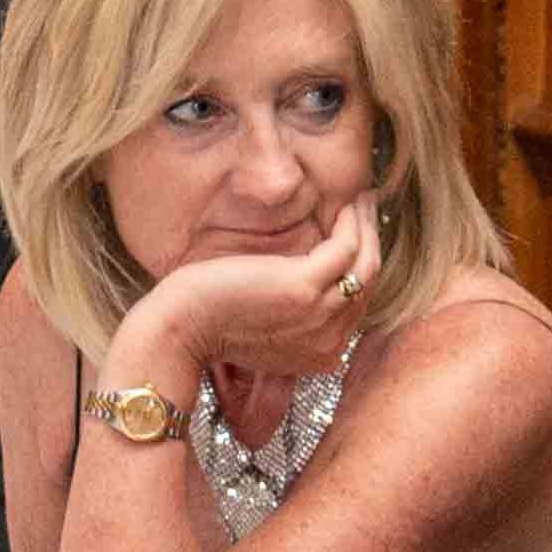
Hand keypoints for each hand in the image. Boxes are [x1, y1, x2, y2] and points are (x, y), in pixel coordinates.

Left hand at [123, 197, 380, 385]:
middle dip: (372, 239)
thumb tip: (306, 280)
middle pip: (368, 284)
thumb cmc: (209, 322)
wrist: (179, 330)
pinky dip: (351, 221)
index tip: (359, 233)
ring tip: (362, 197)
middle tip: (367, 206)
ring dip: (367, 224)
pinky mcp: (305, 288)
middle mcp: (331, 342)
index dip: (362, 264)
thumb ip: (293, 317)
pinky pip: (346, 247)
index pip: (358, 304)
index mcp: (322, 354)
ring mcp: (321, 316)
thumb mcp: (263, 329)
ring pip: (366, 263)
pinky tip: (345, 202)